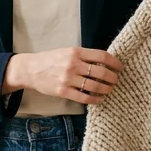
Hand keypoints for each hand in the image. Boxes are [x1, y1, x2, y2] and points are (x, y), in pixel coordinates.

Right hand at [3, 46, 123, 103]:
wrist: (30, 69)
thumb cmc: (50, 60)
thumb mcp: (67, 51)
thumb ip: (83, 56)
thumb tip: (103, 62)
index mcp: (75, 52)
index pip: (101, 56)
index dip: (114, 62)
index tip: (120, 67)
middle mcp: (73, 64)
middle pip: (101, 72)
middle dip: (112, 78)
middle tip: (115, 80)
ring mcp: (68, 79)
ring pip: (95, 86)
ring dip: (106, 89)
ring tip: (109, 90)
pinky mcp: (63, 91)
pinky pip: (84, 97)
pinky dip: (95, 99)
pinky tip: (100, 99)